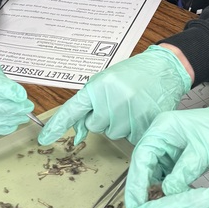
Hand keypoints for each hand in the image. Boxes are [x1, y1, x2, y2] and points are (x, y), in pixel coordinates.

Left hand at [37, 45, 190, 145]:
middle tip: (119, 101)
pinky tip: (141, 112)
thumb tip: (78, 133)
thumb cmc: (134, 73)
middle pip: (95, 126)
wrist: (165, 68)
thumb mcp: (107, 81)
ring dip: (120, 124)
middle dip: (104, 117)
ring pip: (112, 133)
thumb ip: (90, 104)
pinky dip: (134, 128)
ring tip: (133, 105)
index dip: (56, 126)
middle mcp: (112, 99)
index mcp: (99, 86)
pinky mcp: (144, 124)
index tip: (43, 139)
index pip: (72, 109)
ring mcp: (129, 113)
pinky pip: (130, 137)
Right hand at [125, 98, 208, 207]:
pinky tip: (164, 205)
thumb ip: (184, 171)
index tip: (134, 205)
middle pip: (142, 167)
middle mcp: (159, 138)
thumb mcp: (203, 150)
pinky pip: (164, 177)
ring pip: (151, 174)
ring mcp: (166, 149)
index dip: (135, 183)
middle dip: (138, 192)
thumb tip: (167, 193)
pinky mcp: (174, 159)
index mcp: (161, 129)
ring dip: (149, 193)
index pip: (141, 157)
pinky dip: (164, 191)